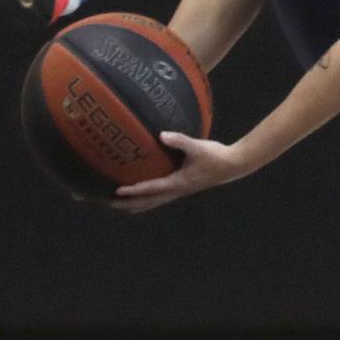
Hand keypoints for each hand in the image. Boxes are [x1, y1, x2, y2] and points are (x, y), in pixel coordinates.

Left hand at [112, 132, 250, 212]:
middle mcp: (176, 190)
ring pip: (152, 202)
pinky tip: (141, 193)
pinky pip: (159, 196)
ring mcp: (178, 191)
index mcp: (177, 183)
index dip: (133, 190)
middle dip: (128, 204)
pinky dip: (146, 198)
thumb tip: (161, 134)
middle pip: (147, 202)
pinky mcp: (181, 187)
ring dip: (135, 204)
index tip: (116, 191)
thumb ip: (179, 140)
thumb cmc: (215, 156)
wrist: (232, 165)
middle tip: (107, 203)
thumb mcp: (197, 147)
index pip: (150, 189)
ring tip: (118, 204)